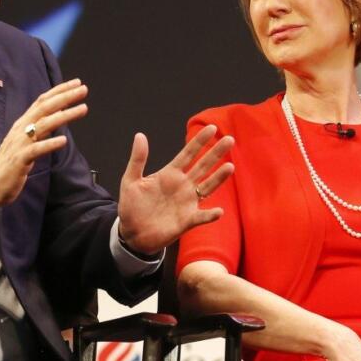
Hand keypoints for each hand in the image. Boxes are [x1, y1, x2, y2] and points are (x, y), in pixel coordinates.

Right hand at [0, 79, 88, 211]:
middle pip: (44, 108)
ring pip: (43, 125)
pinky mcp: (20, 160)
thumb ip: (40, 127)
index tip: (76, 83)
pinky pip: (36, 150)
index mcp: (23, 123)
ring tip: (82, 109)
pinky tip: (63, 140)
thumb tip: (58, 114)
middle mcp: (21, 129)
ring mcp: (20, 144)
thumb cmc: (10, 162)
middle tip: (83, 89)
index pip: (42, 101)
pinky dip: (49, 144)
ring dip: (64, 116)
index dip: (59, 91)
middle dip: (65, 97)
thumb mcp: (27, 140)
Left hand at [116, 125, 233, 255]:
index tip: (212, 128)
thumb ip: (137, 159)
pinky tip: (219, 211)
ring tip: (230, 167)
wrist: (132, 233)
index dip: (199, 141)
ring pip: (207, 187)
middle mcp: (182, 186)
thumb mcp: (131, 180)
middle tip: (230, 139)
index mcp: (169, 174)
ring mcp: (187, 203)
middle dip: (216, 153)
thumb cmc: (132, 206)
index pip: (188, 154)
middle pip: (203, 166)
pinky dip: (210, 215)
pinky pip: (201, 217)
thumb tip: (140, 135)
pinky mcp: (187, 221)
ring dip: (218, 178)